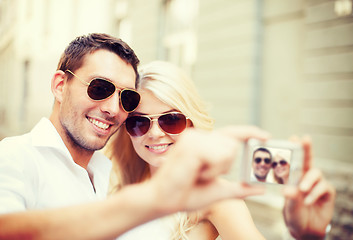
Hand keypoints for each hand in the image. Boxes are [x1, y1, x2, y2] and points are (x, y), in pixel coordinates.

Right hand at [149, 126, 268, 212]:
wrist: (165, 200)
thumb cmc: (186, 194)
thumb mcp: (219, 191)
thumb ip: (239, 188)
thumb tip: (261, 189)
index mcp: (204, 143)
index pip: (231, 133)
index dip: (250, 132)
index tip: (267, 136)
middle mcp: (199, 136)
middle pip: (232, 145)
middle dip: (224, 166)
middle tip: (203, 175)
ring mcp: (194, 138)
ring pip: (227, 150)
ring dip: (217, 170)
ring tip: (197, 174)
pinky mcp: (191, 145)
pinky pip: (218, 156)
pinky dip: (211, 170)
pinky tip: (196, 173)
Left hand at [283, 136, 335, 239]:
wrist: (305, 230)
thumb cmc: (294, 214)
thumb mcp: (289, 206)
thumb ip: (290, 198)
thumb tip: (287, 190)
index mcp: (293, 177)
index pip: (293, 160)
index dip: (294, 148)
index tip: (293, 137)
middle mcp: (305, 177)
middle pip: (308, 159)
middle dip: (307, 148)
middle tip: (305, 138)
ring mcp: (317, 183)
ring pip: (316, 173)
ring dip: (309, 180)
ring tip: (302, 189)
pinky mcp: (327, 192)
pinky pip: (323, 187)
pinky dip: (315, 193)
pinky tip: (308, 201)